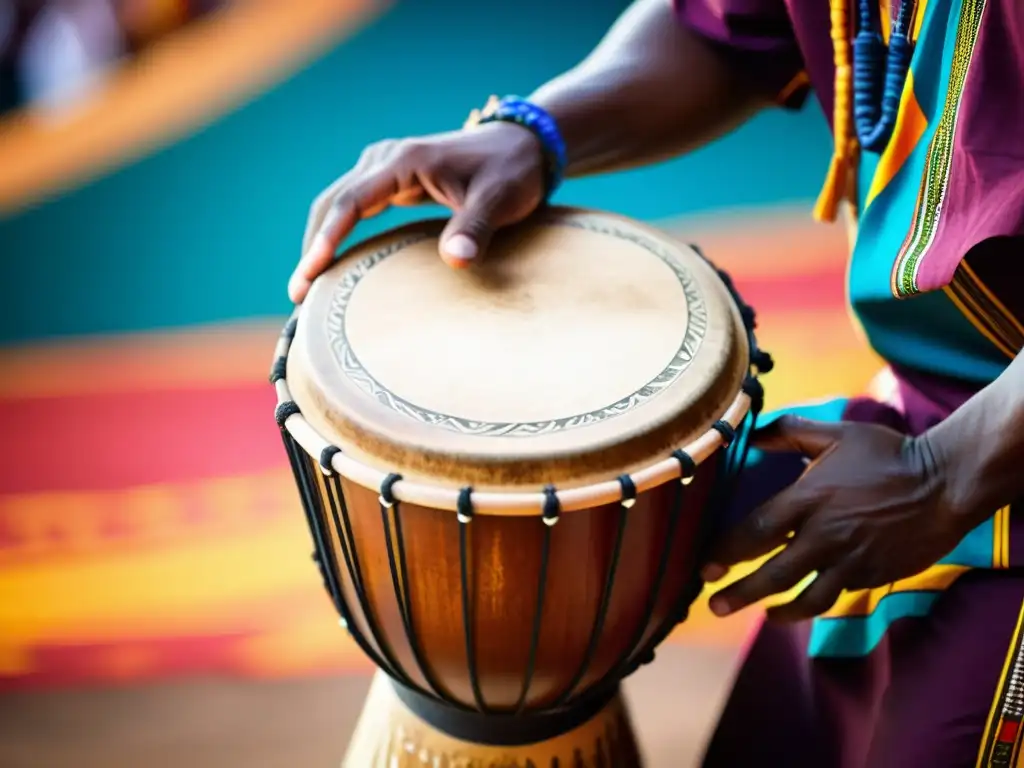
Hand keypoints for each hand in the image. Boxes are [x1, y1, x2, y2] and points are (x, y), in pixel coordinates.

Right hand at [289, 122, 545, 301]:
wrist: (524, 146)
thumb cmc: (512, 172)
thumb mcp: (500, 200)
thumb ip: (475, 228)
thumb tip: (456, 261)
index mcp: (404, 161)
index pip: (351, 202)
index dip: (327, 238)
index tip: (311, 272)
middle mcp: (385, 159)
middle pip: (332, 203)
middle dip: (312, 248)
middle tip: (298, 296)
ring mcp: (384, 168)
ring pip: (337, 204)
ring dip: (319, 242)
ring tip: (306, 289)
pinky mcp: (390, 181)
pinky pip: (352, 208)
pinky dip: (336, 234)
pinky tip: (330, 265)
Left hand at [701, 415, 968, 622]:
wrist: (944, 484)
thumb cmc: (887, 455)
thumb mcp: (837, 434)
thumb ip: (791, 432)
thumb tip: (755, 432)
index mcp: (808, 499)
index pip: (755, 532)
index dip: (726, 552)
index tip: (705, 567)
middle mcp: (824, 535)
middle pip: (773, 573)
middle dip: (740, 592)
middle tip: (715, 605)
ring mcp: (849, 560)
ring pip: (805, 597)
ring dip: (778, 611)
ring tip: (761, 615)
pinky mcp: (870, 576)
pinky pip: (836, 595)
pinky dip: (814, 603)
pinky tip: (801, 605)